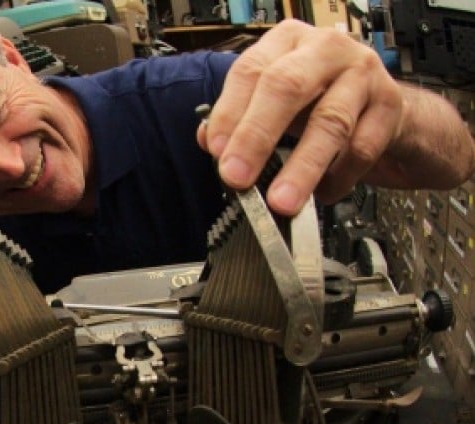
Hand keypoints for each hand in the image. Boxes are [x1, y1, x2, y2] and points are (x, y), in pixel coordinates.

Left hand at [198, 20, 403, 214]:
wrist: (383, 108)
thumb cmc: (318, 102)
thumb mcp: (273, 104)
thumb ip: (239, 118)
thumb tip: (210, 140)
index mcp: (286, 43)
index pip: (251, 71)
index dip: (230, 113)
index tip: (216, 151)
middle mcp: (325, 49)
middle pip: (288, 87)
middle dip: (257, 137)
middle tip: (237, 178)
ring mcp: (363, 74)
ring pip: (330, 122)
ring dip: (301, 168)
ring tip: (281, 201)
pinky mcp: (391, 105)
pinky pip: (361, 149)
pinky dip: (337, 178)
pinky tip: (321, 193)